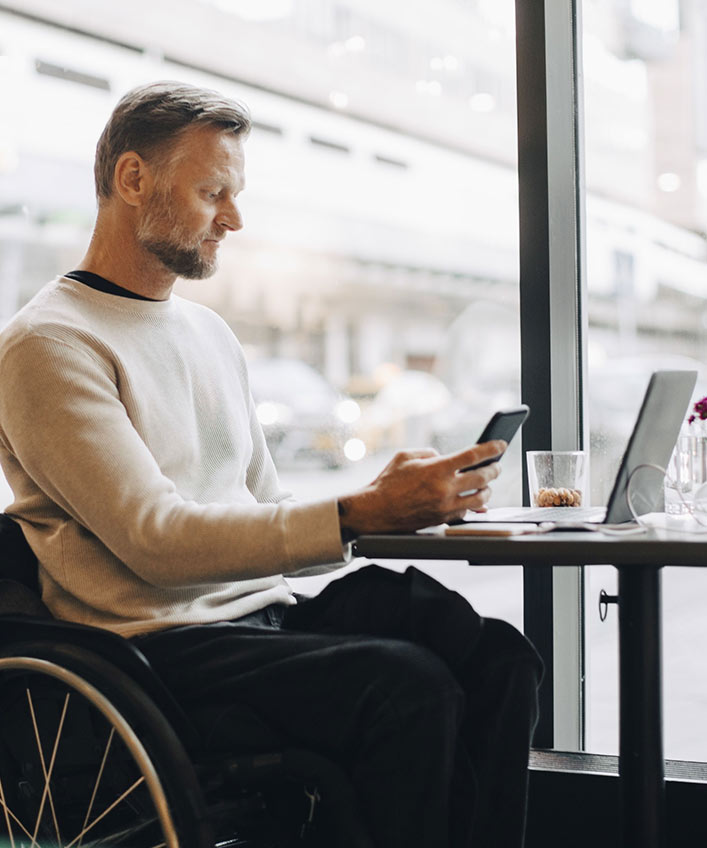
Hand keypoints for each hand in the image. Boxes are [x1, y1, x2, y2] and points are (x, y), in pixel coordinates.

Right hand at [338, 440, 505, 535]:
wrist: (376, 511)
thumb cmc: (388, 482)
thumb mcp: (405, 456)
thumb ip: (428, 453)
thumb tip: (444, 457)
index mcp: (436, 469)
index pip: (473, 455)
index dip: (491, 448)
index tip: (501, 444)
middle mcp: (444, 488)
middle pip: (483, 477)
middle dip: (495, 469)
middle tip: (497, 466)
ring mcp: (445, 506)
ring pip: (481, 498)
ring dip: (487, 489)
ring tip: (486, 483)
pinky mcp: (443, 519)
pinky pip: (467, 512)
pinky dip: (474, 505)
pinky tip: (476, 500)